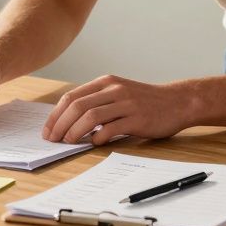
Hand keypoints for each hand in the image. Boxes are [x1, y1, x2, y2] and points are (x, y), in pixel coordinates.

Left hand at [42, 75, 189, 145]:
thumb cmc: (145, 101)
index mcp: (106, 82)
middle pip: (78, 106)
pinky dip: (98, 137)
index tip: (48, 130)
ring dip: (75, 131)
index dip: (56, 114)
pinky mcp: (137, 118)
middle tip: (53, 139)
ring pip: (91, 116)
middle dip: (60, 124)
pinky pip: (111, 128)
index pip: (71, 96)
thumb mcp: (119, 93)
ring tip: (68, 142)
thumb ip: (97, 101)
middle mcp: (114, 90)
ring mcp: (126, 103)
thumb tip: (69, 121)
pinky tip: (94, 142)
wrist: (177, 102)